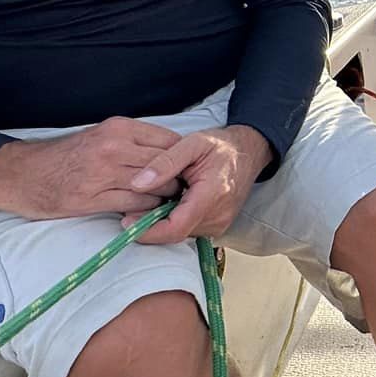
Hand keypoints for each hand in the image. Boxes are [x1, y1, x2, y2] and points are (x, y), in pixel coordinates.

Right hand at [0, 117, 182, 219]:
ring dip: (164, 198)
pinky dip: (146, 210)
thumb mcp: (101, 136)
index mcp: (118, 128)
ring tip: (167, 204)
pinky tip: (145, 213)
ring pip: (154, 187)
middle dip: (178, 180)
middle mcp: (113, 147)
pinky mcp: (91, 198)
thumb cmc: (66, 156)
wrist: (22, 173)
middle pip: (166, 165)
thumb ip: (133, 143)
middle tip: (183, 191)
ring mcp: (102, 173)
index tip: (187, 172)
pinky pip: (135, 205)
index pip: (169, 141)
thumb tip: (171, 155)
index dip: (182, 160)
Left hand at [130, 125, 272, 243]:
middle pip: (175, 233)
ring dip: (162, 222)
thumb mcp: (192, 143)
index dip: (148, 230)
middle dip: (150, 224)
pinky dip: (174, 220)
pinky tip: (169, 203)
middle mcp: (218, 215)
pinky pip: (189, 230)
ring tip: (152, 200)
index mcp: (213, 194)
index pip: (176, 227)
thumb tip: (137, 184)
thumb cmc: (221, 146)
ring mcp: (220, 224)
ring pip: (180, 234)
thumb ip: (164, 162)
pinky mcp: (218, 226)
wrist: (248, 152)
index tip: (127, 222)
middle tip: (131, 206)